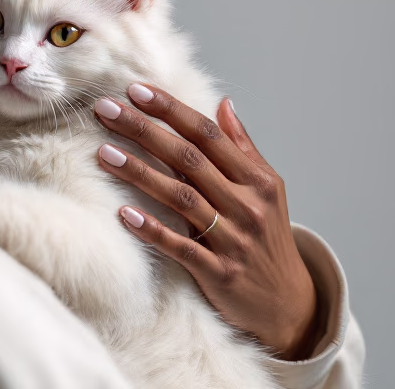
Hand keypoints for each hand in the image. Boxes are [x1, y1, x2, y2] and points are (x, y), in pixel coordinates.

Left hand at [93, 84, 321, 359]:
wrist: (290, 305)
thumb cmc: (268, 236)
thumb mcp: (267, 189)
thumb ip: (242, 146)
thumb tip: (223, 102)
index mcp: (256, 180)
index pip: (207, 134)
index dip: (170, 110)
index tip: (136, 89)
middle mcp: (246, 206)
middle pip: (188, 159)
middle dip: (144, 130)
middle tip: (106, 109)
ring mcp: (233, 240)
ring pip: (181, 198)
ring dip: (140, 173)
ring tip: (104, 153)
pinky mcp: (220, 274)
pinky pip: (181, 248)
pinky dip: (153, 229)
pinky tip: (124, 213)